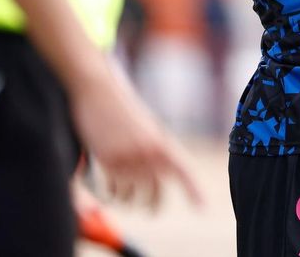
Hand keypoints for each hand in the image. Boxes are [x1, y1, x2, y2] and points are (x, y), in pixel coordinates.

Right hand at [68, 68, 202, 208]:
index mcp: (162, 141)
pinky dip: (113, 195)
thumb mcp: (145, 126)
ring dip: (129, 200)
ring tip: (127, 196)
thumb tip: (159, 174)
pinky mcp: (107, 160)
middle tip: (151, 210)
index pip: (183, 171)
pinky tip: (112, 192)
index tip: (202, 208)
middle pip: (155, 192)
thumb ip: (153, 149)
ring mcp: (127, 157)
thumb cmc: (120, 106)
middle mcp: (148, 152)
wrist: (97, 89)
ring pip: (132, 195)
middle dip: (153, 205)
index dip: (194, 191)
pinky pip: (113, 191)